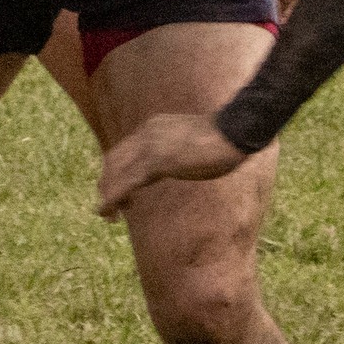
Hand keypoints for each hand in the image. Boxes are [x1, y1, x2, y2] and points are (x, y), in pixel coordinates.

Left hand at [97, 114, 245, 218]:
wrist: (236, 132)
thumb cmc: (223, 140)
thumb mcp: (190, 143)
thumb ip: (176, 152)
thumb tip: (178, 163)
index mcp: (153, 127)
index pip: (123, 151)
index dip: (116, 172)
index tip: (122, 194)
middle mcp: (145, 133)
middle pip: (112, 160)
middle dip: (107, 185)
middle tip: (111, 209)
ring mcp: (149, 146)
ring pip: (114, 172)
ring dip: (107, 195)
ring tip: (108, 216)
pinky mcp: (156, 161)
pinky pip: (125, 182)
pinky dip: (112, 198)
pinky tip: (107, 211)